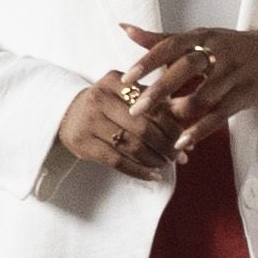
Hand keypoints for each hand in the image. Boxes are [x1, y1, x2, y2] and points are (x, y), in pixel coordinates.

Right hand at [55, 69, 184, 180]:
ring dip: (154, 159)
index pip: (153, 105)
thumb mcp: (129, 97)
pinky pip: (117, 161)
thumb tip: (191, 139)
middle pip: (144, 127)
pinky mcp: (83, 143)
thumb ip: (160, 110)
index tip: (183, 138)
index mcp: (116, 81)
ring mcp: (89, 120)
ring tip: (165, 164)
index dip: (172, 125)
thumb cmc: (109, 105)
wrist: (66, 112)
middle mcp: (100, 97)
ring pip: (132, 145)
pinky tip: (152, 176)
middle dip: (165, 145)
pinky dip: (139, 171)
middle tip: (176, 155)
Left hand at [117, 23, 257, 154]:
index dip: (148, 61)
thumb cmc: (234, 47)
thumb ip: (163, 39)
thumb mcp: (202, 37)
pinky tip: (181, 143)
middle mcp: (218, 52)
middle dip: (158, 91)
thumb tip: (125, 29)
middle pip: (184, 69)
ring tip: (160, 126)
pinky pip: (218, 116)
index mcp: (203, 36)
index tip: (127, 78)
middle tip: (135, 110)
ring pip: (201, 97)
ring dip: (178, 114)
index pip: (171, 45)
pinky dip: (199, 131)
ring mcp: (233, 75)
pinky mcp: (245, 96)